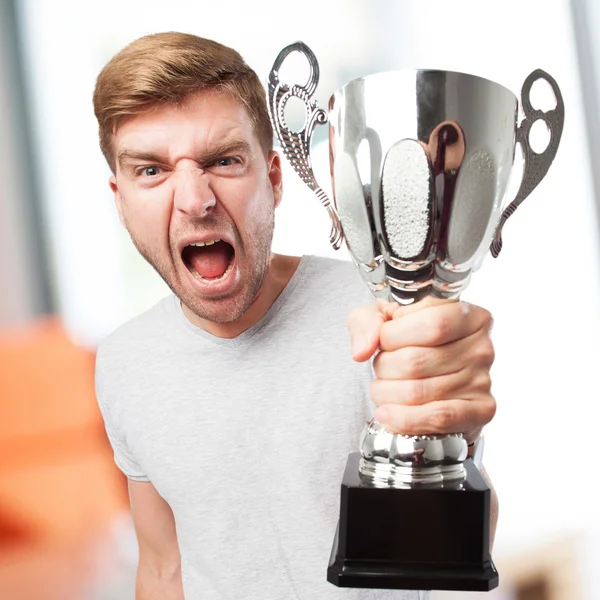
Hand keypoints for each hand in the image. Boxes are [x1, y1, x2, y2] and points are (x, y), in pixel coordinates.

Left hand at [347, 297, 495, 442]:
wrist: (427, 380)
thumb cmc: (410, 343)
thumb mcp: (382, 319)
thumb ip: (366, 322)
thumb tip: (362, 349)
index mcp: (467, 315)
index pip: (431, 324)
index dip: (395, 335)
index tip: (383, 340)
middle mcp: (480, 346)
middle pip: (417, 360)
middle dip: (384, 367)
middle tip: (381, 367)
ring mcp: (482, 380)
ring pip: (419, 391)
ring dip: (387, 393)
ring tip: (383, 388)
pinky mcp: (480, 411)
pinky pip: (438, 418)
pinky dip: (404, 419)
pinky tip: (387, 414)